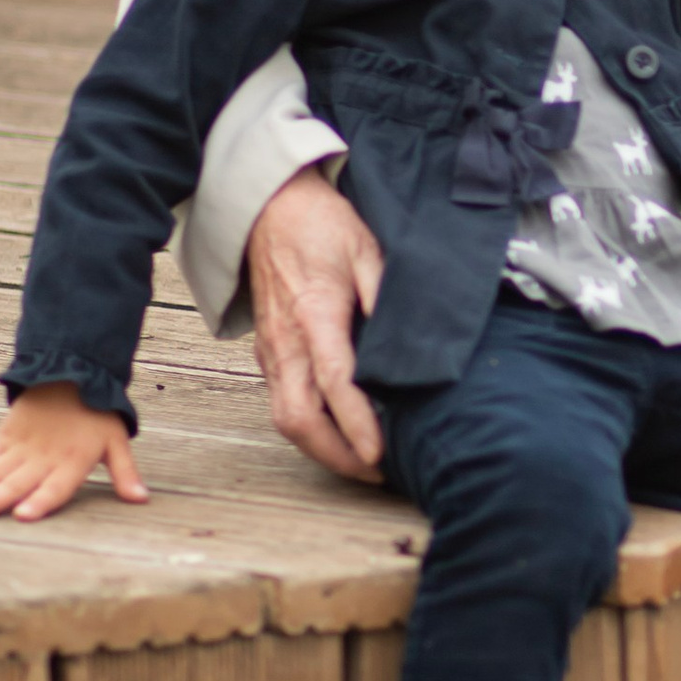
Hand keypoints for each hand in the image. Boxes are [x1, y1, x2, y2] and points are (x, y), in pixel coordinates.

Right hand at [0, 385, 144, 521]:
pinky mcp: (4, 438)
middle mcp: (43, 458)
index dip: (40, 502)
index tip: (23, 516)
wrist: (70, 372)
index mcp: (72, 461)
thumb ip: (125, 473)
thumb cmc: (97, 413)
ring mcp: (20, 448)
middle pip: (15, 483)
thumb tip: (142, 500)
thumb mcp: (117, 441)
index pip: (55, 487)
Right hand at [247, 166, 386, 477]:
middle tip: (377, 472)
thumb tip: (413, 338)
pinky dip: (309, 429)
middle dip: (336, 455)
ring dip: (321, 449)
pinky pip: (282, 403)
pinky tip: (339, 435)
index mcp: (314, 313)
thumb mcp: (368, 247)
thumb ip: (388, 293)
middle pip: (299, 418)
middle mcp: (286, 340)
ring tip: (363, 464)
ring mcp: (271, 349)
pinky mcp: (267, 352)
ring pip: (285, 419)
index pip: (335, 382)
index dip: (357, 423)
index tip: (380, 453)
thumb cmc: (322, 225)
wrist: (268, 208)